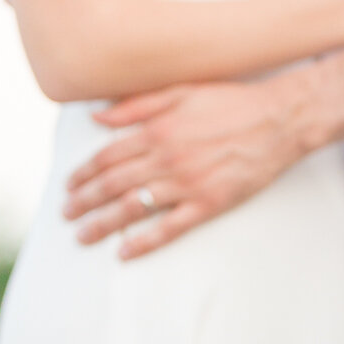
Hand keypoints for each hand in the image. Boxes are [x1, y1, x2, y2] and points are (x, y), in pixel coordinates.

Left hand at [63, 72, 312, 256]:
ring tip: (82, 236)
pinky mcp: (208, 204)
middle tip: (66, 215)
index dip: (83, 173)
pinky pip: (168, 228)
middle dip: (84, 201)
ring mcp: (186, 184)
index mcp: (156, 130)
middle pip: (112, 185)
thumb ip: (136, 105)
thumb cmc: (231, 102)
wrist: (277, 121)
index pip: (107, 156)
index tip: (69, 186)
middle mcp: (165, 158)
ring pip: (132, 208)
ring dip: (102, 224)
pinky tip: (123, 253)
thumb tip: (96, 116)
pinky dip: (143, 242)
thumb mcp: (180, 90)